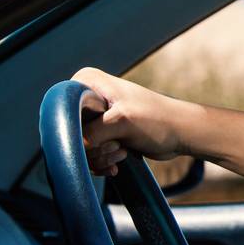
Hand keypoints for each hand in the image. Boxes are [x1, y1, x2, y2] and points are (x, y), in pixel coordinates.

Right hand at [71, 67, 190, 176]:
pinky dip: (103, 163)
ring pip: (81, 147)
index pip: (61, 107)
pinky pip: (90, 155)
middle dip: (94, 146)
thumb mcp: (121, 122)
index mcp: (89, 81)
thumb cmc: (157, 120)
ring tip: (123, 149)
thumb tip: (73, 148)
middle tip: (117, 142)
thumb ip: (91, 133)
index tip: (100, 131)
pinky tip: (119, 162)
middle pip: (70, 132)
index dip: (75, 127)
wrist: (182, 133)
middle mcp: (90, 97)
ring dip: (102, 156)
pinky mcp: (105, 135)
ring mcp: (97, 118)